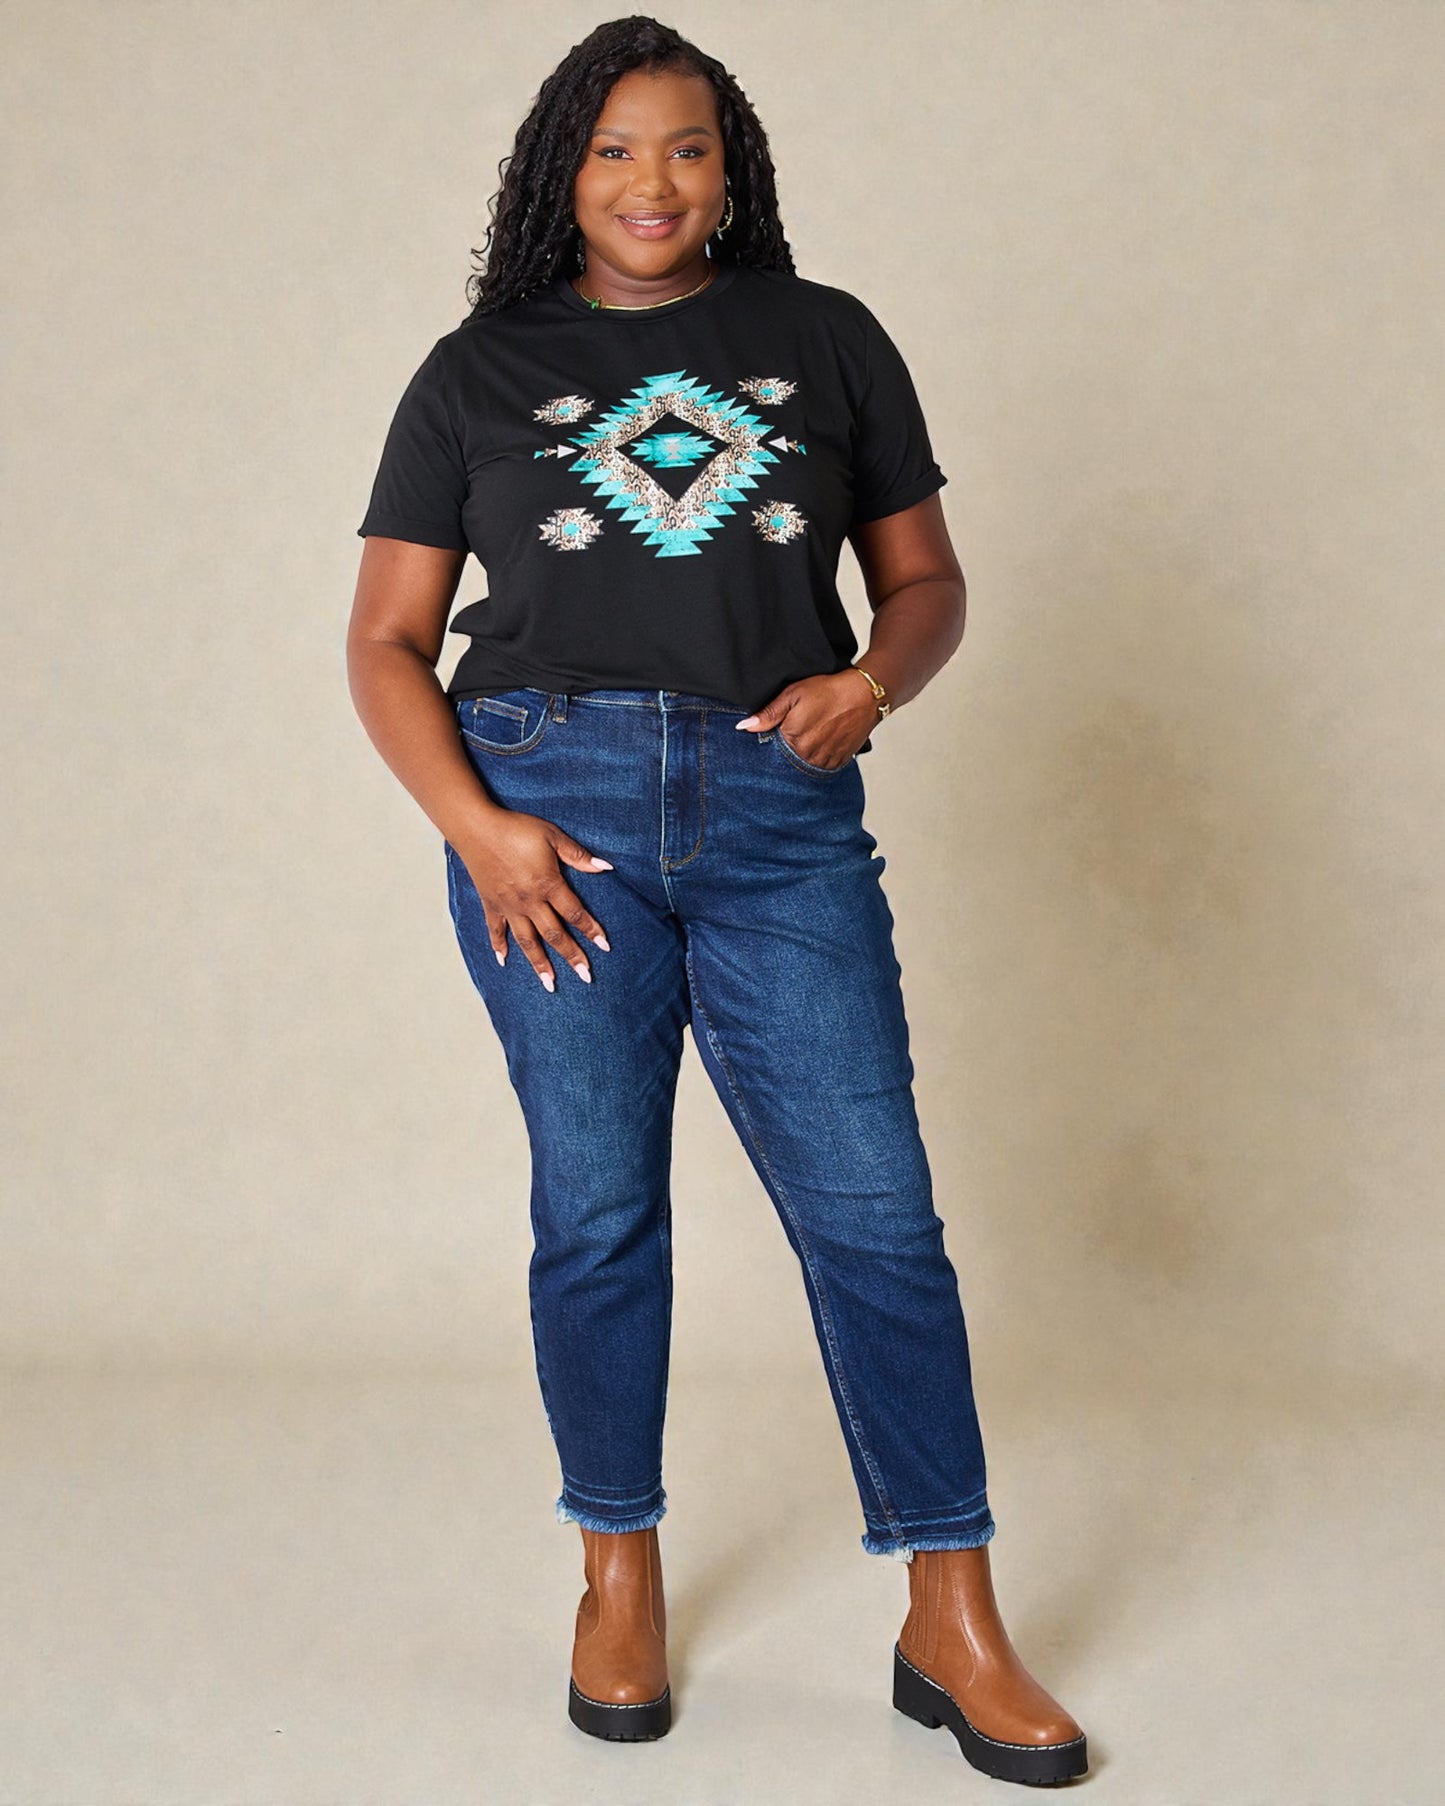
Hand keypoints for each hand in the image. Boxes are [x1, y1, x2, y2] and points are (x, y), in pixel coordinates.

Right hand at [456, 810, 613, 991]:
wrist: (476, 828)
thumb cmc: (516, 829)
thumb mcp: (552, 836)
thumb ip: (578, 856)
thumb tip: (606, 867)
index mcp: (547, 885)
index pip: (575, 913)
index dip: (591, 930)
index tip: (604, 947)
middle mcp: (529, 902)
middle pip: (554, 934)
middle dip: (571, 956)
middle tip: (586, 976)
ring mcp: (509, 906)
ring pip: (527, 941)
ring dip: (539, 963)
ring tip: (550, 983)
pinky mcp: (491, 904)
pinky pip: (496, 931)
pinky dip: (499, 947)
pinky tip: (503, 961)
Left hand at [735, 671, 876, 768]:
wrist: (865, 694)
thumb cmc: (829, 691)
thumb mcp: (793, 694)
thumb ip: (768, 713)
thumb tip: (744, 727)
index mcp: (792, 740)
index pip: (770, 752)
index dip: (771, 743)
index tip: (775, 733)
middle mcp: (808, 756)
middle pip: (787, 762)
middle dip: (786, 751)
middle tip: (797, 731)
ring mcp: (825, 761)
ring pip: (804, 766)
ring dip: (803, 756)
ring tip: (810, 735)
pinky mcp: (839, 762)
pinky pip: (822, 767)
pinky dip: (818, 758)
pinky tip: (821, 743)